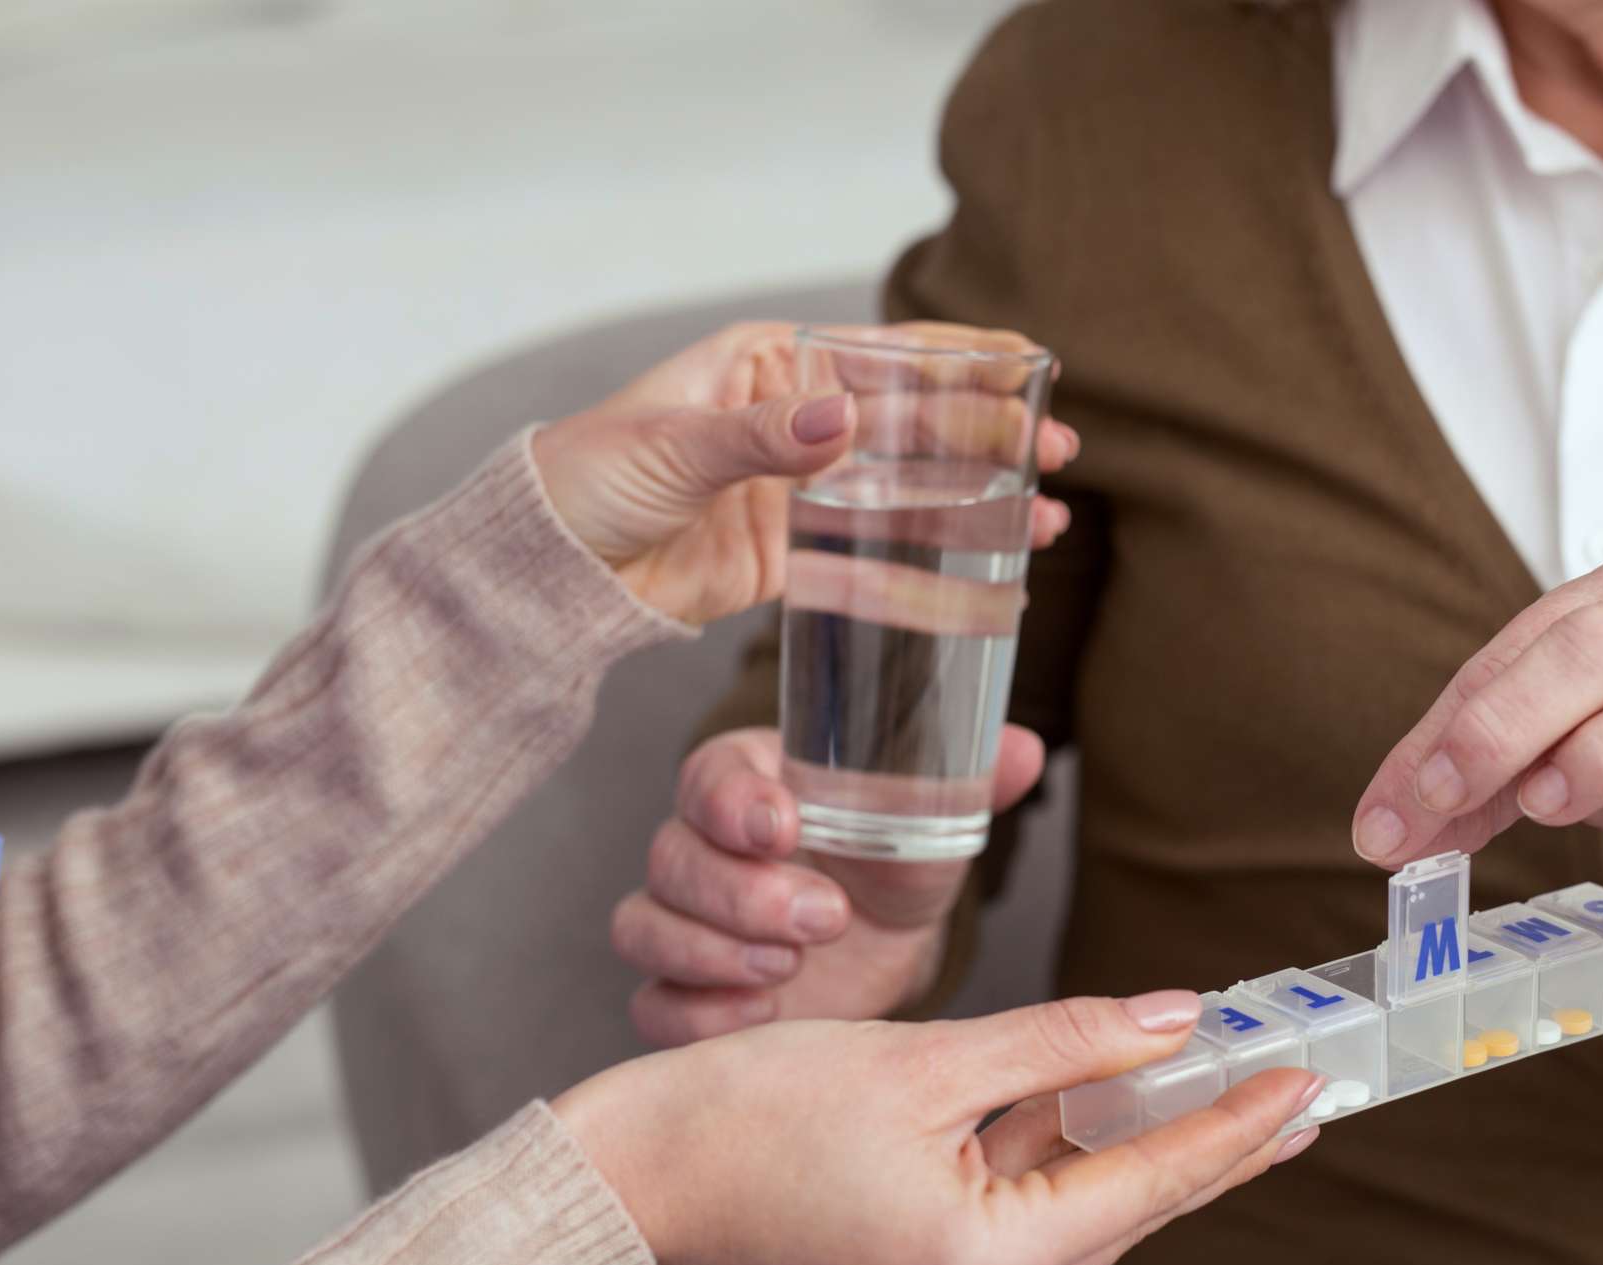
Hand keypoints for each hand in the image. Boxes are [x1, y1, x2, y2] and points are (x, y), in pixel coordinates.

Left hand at [532, 320, 1077, 625]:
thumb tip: (842, 420)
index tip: (1030, 363)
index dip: (960, 358)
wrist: (544, 571)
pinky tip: (992, 561)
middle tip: (1058, 449)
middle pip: (913, 421)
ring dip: (979, 496)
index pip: (882, 353)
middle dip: (990, 432)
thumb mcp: (670, 449)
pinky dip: (936, 558)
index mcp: (767, 366)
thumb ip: (759, 440)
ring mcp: (802, 491)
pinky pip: (880, 554)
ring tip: (1049, 510)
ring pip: (910, 488)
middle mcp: (795, 421)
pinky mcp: (797, 557)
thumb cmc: (586, 480)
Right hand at [555, 991, 1325, 1264]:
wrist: (634, 1178)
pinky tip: (1126, 1101)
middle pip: (1129, 1206)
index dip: (1237, 1124)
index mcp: (990, 1264)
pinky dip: (1072, 1153)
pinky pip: (1030, 1210)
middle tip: (1300, 1076)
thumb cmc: (750, 1114)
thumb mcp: (926, 1058)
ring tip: (1235, 1078)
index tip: (1310, 1076)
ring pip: (1083, 1206)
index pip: (1150, 1184)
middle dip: (1211, 1134)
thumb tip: (1174, 1021)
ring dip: (1145, 1140)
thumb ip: (1064, 1042)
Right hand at [615, 723, 1046, 1043]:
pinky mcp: (686, 991)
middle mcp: (700, 844)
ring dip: (713, 951)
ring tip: (791, 968)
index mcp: (748, 781)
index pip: (708, 776)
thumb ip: (969, 779)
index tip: (784, 825)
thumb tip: (1024, 749)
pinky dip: (697, 1013)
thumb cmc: (896, 862)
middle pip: (672, 857)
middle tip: (825, 917)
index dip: (734, 802)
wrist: (888, 944)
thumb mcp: (934, 817)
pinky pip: (652, 1004)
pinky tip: (761, 1015)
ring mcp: (683, 921)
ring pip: (645, 926)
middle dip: (743, 892)